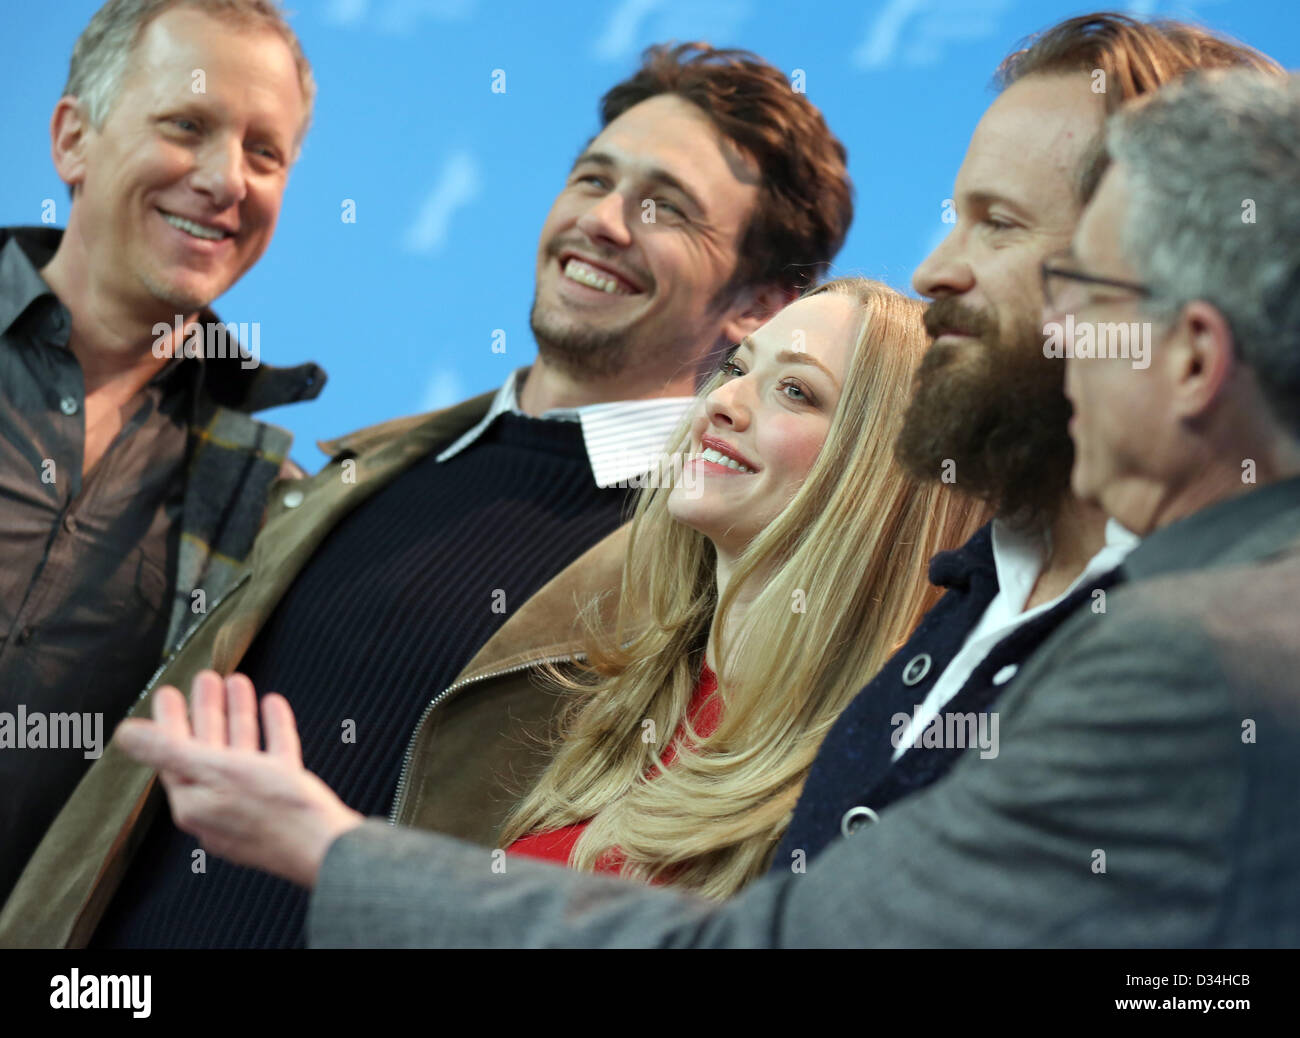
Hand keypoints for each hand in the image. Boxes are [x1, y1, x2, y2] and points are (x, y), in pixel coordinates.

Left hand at [114, 670, 363, 888]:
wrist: (325, 845)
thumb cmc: (270, 810)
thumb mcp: (213, 772)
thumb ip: (168, 750)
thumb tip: (123, 733)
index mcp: (195, 801)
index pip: (173, 755)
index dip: (170, 720)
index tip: (168, 692)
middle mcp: (220, 802)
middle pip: (207, 749)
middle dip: (206, 711)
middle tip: (206, 679)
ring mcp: (254, 800)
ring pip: (241, 749)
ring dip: (238, 714)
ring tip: (238, 681)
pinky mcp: (284, 797)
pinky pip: (273, 756)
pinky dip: (271, 730)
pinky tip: (273, 707)